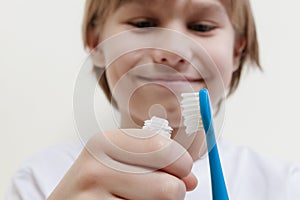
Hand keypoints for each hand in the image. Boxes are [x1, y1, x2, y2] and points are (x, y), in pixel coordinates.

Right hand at [48, 129, 197, 199]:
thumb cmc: (96, 184)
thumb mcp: (118, 160)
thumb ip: (155, 161)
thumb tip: (191, 179)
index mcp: (105, 142)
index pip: (164, 148)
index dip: (182, 164)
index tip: (179, 172)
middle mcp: (96, 168)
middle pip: (170, 187)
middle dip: (172, 193)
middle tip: (151, 193)